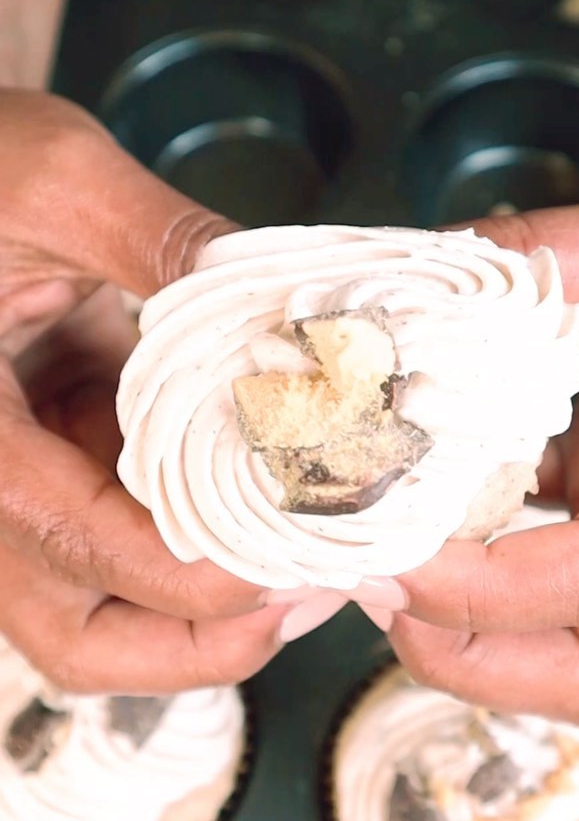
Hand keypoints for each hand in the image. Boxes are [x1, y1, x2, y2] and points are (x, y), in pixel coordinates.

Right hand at [0, 89, 301, 692]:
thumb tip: (286, 300)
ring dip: (204, 607)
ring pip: (101, 609)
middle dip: (201, 640)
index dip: (198, 575)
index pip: (76, 545)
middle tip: (308, 595)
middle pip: (80, 638)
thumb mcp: (57, 180)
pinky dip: (196, 539)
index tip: (304, 552)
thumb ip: (164, 240)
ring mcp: (19, 490)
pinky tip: (268, 495)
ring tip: (307, 557)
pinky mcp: (54, 470)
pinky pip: (123, 542)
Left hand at [372, 145, 578, 722]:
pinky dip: (475, 543)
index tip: (383, 564)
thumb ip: (538, 257)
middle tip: (371, 592)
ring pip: (567, 633)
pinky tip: (415, 489)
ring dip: (464, 614)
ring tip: (375, 548)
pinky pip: (545, 560)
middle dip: (469, 655)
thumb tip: (407, 281)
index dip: (485, 592)